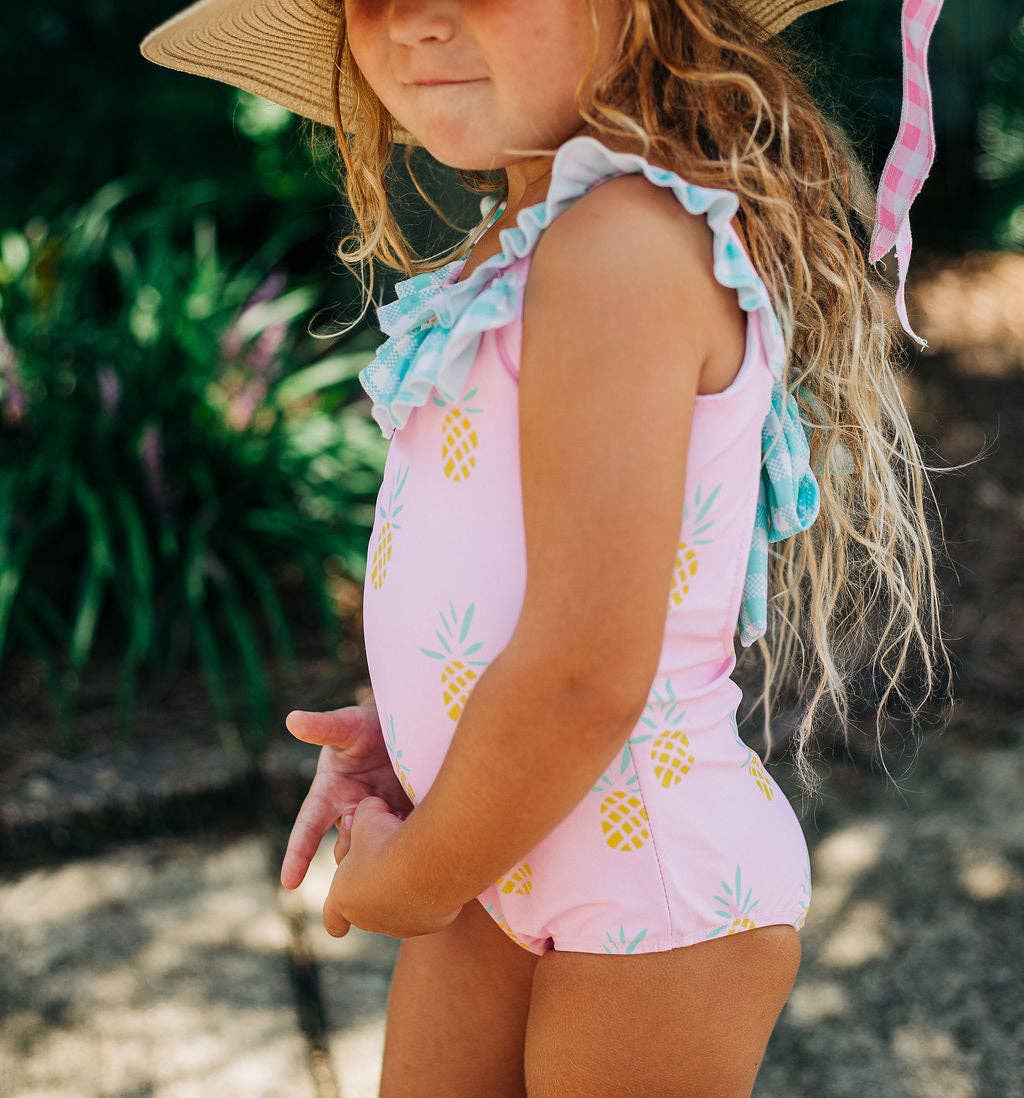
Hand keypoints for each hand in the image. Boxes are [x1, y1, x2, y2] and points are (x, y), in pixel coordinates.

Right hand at [279, 703, 414, 889]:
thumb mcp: (347, 725)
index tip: (289, 883)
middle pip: (346, 847)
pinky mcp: (404, 823)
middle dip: (353, 840)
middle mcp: (350, 814)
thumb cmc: (369, 723)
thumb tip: (292, 719)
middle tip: (363, 813)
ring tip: (393, 813)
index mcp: (329, 795)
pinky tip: (418, 826)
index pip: (308, 829)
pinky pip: (403, 844)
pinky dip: (408, 840)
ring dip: (380, 842)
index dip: (298, 854)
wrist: (408, 724)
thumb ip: (323, 727)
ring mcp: (378, 821)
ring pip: (373, 852)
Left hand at [322, 796, 462, 938]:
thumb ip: (362, 817)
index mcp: (344, 898)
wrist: (425, 860)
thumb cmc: (386, 839)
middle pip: (368, 906)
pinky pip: (429, 905)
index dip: (337, 916)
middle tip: (390, 854)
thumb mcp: (367, 816)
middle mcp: (369, 920)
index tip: (341, 927)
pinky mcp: (432, 924)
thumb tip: (368, 813)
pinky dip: (430, 890)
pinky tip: (437, 868)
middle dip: (376, 883)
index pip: (333, 917)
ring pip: (400, 907)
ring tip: (416, 857)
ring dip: (403, 887)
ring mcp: (401, 925)